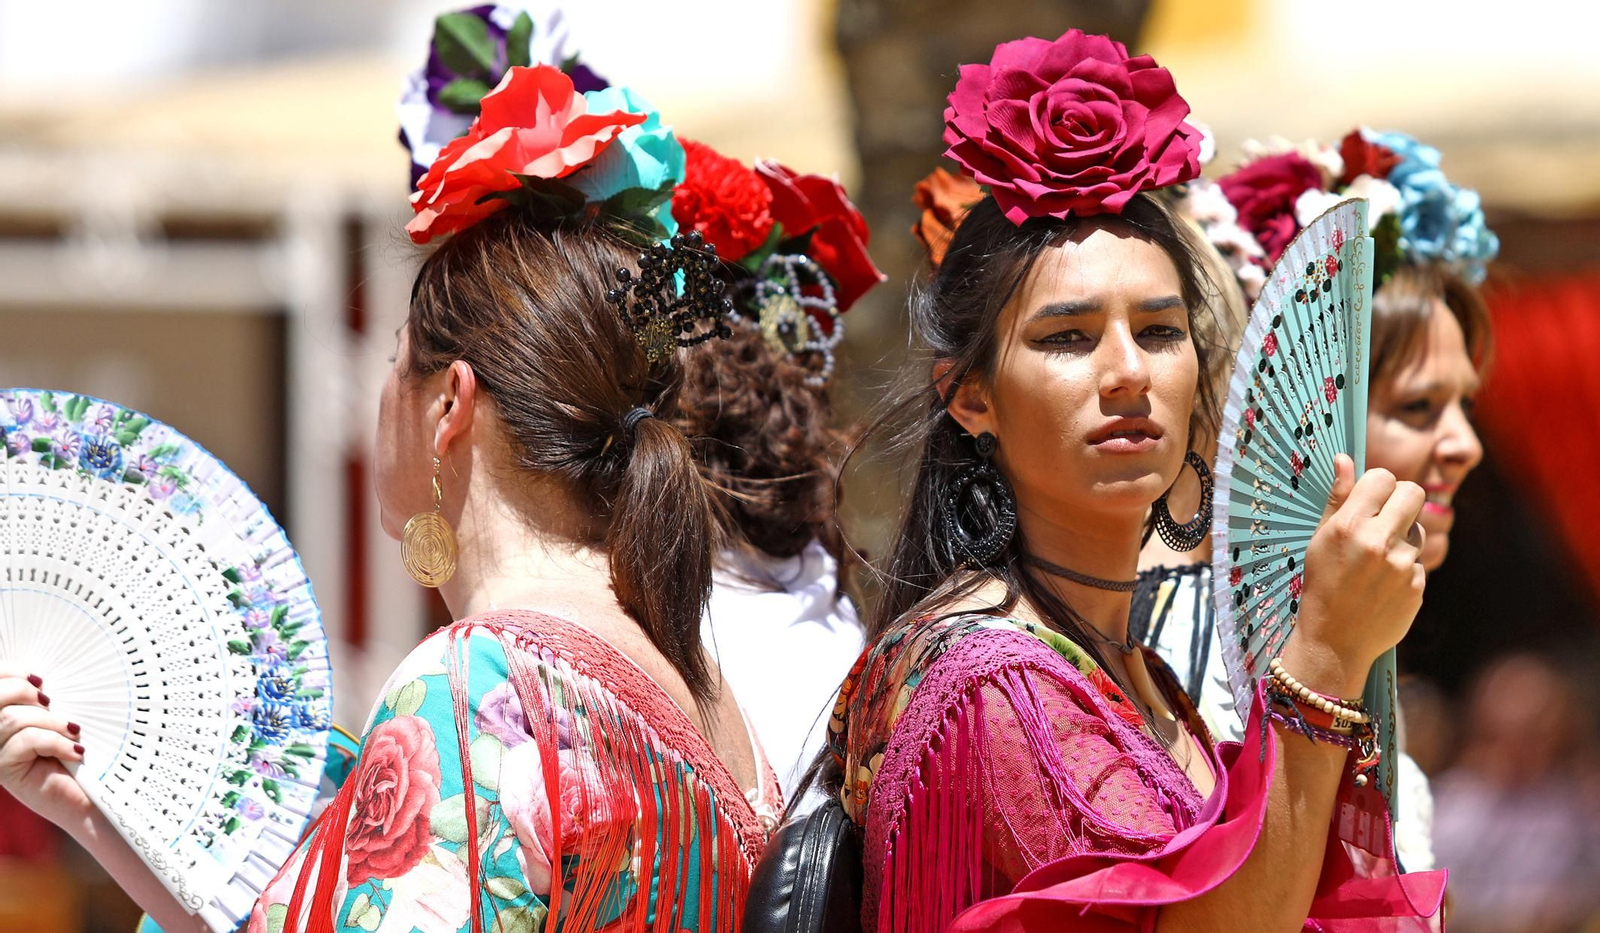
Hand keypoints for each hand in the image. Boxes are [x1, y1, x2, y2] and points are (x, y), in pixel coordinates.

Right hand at [0, 666, 91, 827]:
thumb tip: (41, 674)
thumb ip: (46, 696)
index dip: (9, 672)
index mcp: (3, 712)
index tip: (39, 678)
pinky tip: (75, 751)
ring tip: (74, 732)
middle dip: (27, 693)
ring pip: (12, 719)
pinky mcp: (5, 770)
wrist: (92, 795)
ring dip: (51, 721)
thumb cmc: (80, 748)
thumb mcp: (62, 715)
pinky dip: (57, 742)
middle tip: (53, 704)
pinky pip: (26, 741)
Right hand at [1291, 455, 1425, 693]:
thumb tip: (1345, 459)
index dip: (1379, 486)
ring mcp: (1401, 565)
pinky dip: (1405, 570)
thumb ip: (1338, 499)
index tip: (1372, 499)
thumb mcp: (1320, 540)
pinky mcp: (1417, 587)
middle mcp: (1378, 541)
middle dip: (1402, 501)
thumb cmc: (1322, 585)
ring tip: (1379, 562)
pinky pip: (1419, 563)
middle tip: (1387, 518)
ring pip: (1419, 530)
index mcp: (1349, 525)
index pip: (1383, 478)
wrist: (1333, 642)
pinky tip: (1384, 586)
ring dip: (1404, 539)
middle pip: (1413, 493)